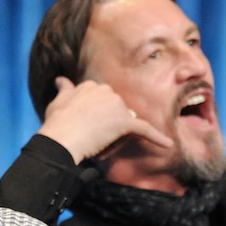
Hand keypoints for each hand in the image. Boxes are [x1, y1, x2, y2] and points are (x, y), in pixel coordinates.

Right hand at [37, 77, 172, 163]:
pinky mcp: (125, 122)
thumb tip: (61, 80)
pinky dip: (157, 138)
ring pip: (127, 122)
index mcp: (92, 85)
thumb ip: (64, 90)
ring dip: (118, 135)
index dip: (98, 117)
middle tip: (91, 138)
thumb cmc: (56, 124)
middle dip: (110, 125)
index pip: (105, 101)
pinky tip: (168, 145)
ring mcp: (117, 105)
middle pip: (119, 111)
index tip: (87, 127)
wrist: (60, 139)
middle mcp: (107, 90)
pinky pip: (145, 130)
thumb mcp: (58, 102)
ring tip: (98, 144)